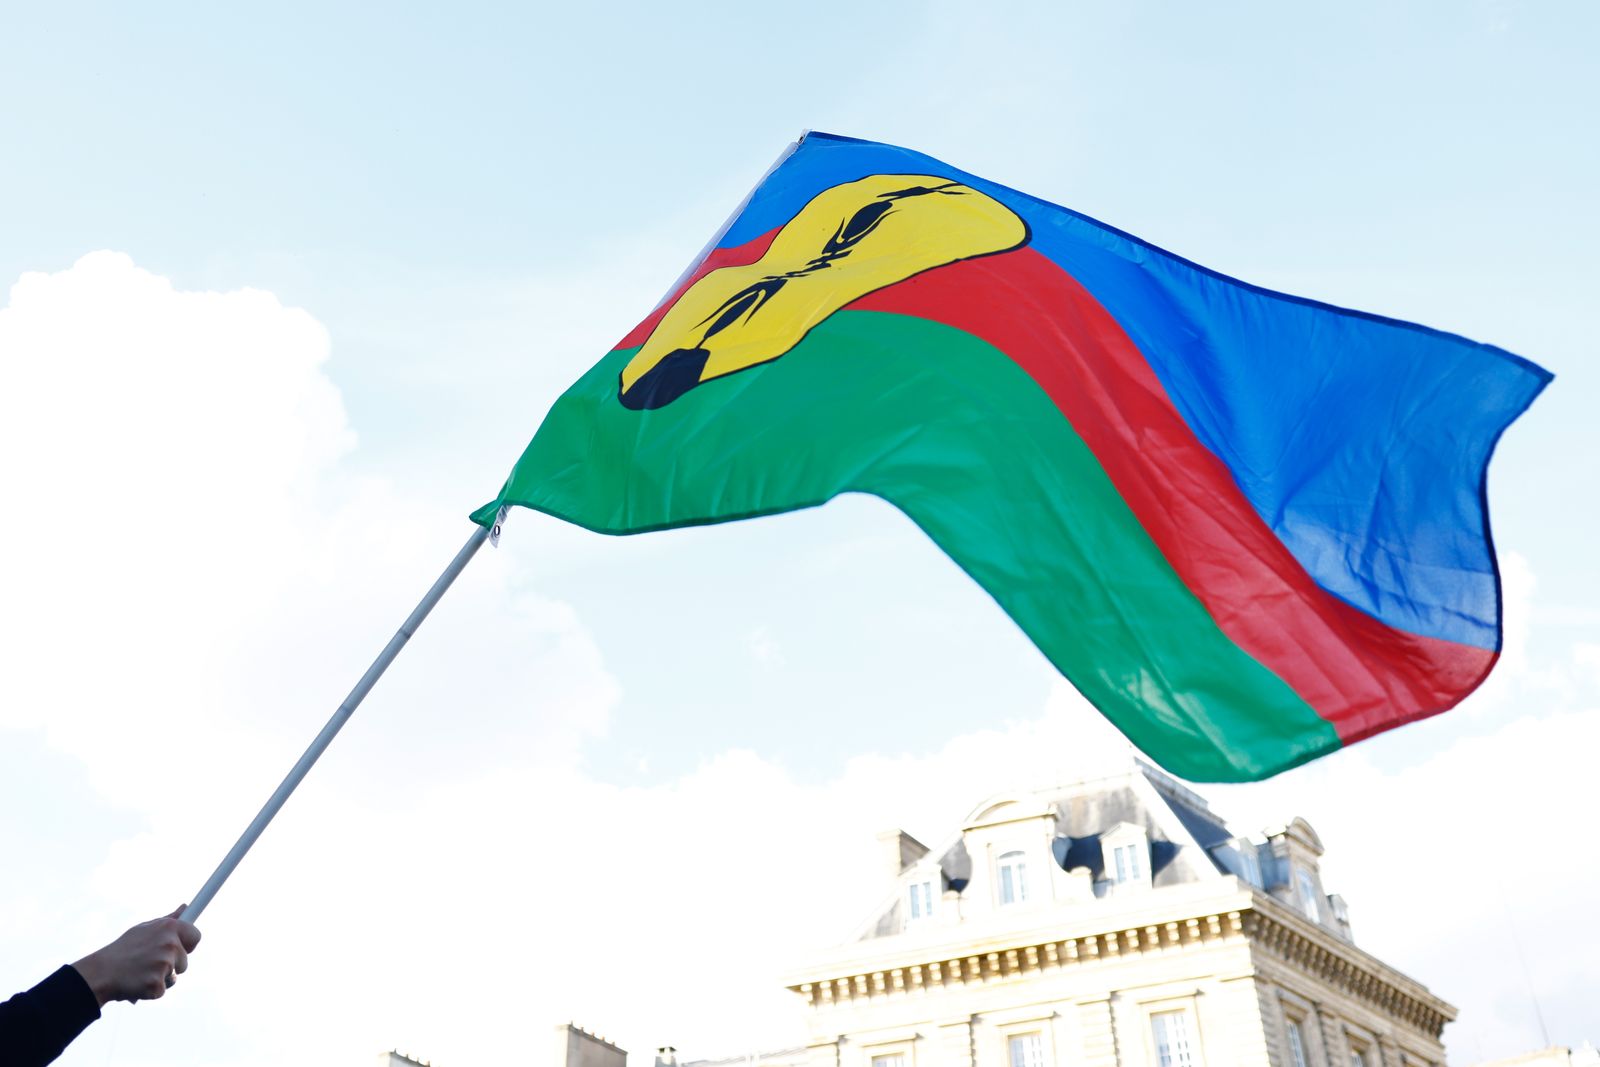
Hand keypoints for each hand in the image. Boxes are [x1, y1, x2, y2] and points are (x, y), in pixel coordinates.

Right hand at [71, 906, 202, 1004]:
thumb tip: (186, 907)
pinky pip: (162, 990)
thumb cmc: (124, 949)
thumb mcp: (145, 929)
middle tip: (148, 962)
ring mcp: (164, 965)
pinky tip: (137, 983)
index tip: (182, 948)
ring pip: (174, 977)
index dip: (188, 945)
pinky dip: (151, 990)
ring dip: (161, 978)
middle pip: (185, 962)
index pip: (196, 936)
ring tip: (140, 972)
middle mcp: (170, 944)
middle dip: (171, 965)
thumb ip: (169, 920)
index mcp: (169, 927)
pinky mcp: (157, 984)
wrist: (100, 972)